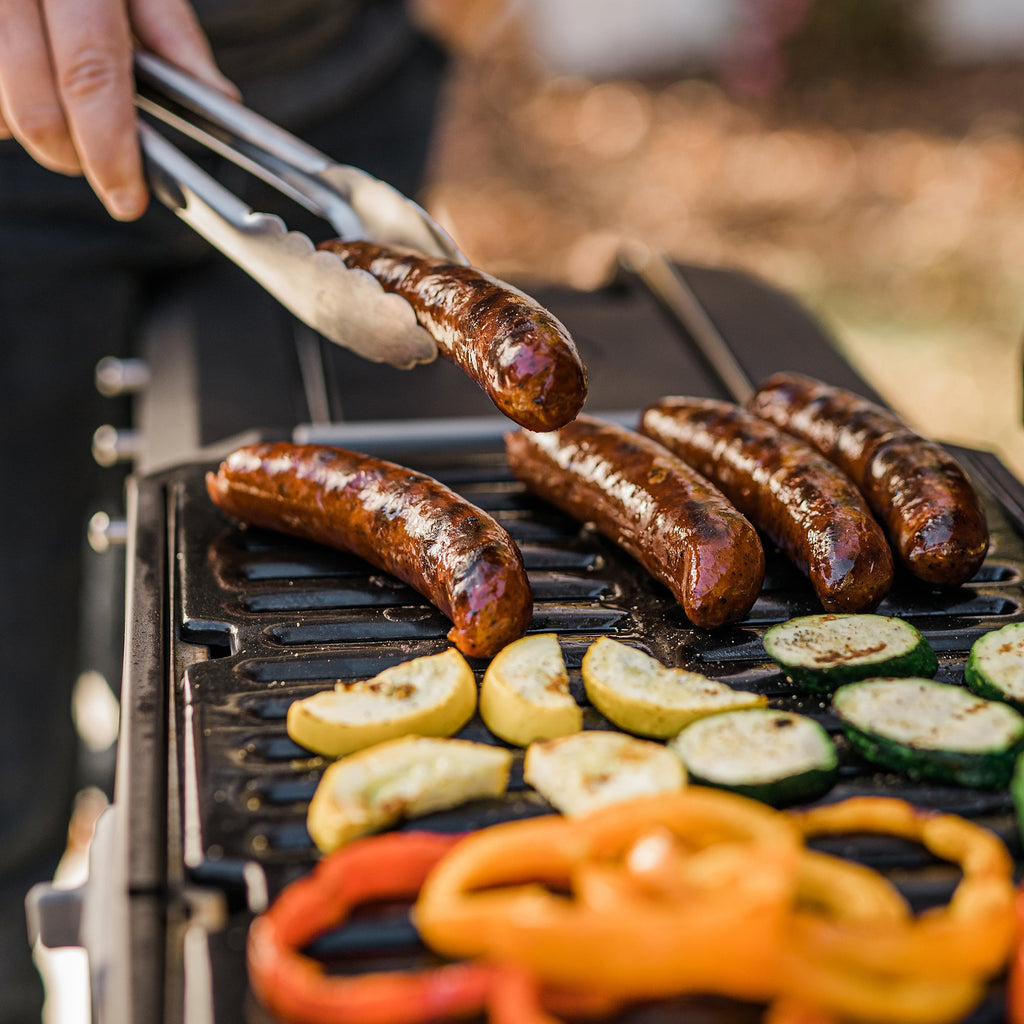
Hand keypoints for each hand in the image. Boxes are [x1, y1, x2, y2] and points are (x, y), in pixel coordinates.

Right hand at [0, 0, 237, 219]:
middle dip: (72, 156)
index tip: (127, 197)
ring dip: (29, 133)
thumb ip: (171, 31)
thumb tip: (219, 101)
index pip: (91, 76)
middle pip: (34, 108)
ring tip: (59, 109)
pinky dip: (0, 111)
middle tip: (100, 165)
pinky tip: (22, 87)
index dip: (110, 150)